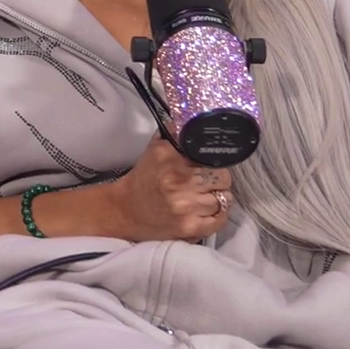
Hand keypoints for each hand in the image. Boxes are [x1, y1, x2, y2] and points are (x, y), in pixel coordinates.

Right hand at [97, 135, 232, 241]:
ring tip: (203, 197)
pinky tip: (207, 211)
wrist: (124, 211)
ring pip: (225, 199)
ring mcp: (186, 207)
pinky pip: (221, 219)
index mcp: (170, 158)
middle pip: (223, 178)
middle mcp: (179, 182)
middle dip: (217, 180)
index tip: (208, 165)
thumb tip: (195, 120)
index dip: (213, 161)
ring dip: (217, 198)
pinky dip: (218, 215)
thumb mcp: (154, 149)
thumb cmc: (143, 179)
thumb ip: (176, 134)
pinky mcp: (190, 228)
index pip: (212, 156)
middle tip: (206, 182)